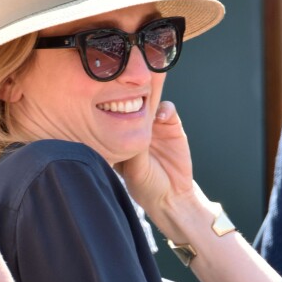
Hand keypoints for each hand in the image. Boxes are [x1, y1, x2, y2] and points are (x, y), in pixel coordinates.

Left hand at [114, 101, 194, 218]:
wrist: (173, 194)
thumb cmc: (146, 185)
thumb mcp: (134, 169)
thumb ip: (133, 149)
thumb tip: (131, 126)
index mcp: (119, 135)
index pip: (113, 114)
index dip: (111, 105)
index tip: (109, 98)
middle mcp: (135, 127)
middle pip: (131, 103)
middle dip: (130, 93)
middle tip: (129, 87)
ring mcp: (154, 124)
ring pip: (150, 101)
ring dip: (148, 96)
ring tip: (147, 98)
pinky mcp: (171, 124)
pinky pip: (168, 108)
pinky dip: (165, 109)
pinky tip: (160, 117)